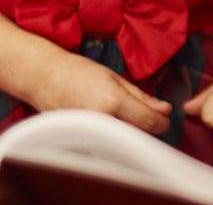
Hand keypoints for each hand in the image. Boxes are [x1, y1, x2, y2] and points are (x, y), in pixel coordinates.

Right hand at [28, 50, 170, 134]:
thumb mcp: (116, 78)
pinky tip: (113, 127)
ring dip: (131, 134)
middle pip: (137, 135)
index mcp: (113, 102)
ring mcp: (87, 133)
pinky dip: (113, 138)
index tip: (164, 119)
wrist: (43, 78)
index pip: (148, 122)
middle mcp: (101, 120)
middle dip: (147, 129)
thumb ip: (142, 97)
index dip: (161, 122)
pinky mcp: (78, 140)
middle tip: (148, 119)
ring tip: (128, 120)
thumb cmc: (79, 72)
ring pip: (121, 142)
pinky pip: (104, 144)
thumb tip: (165, 109)